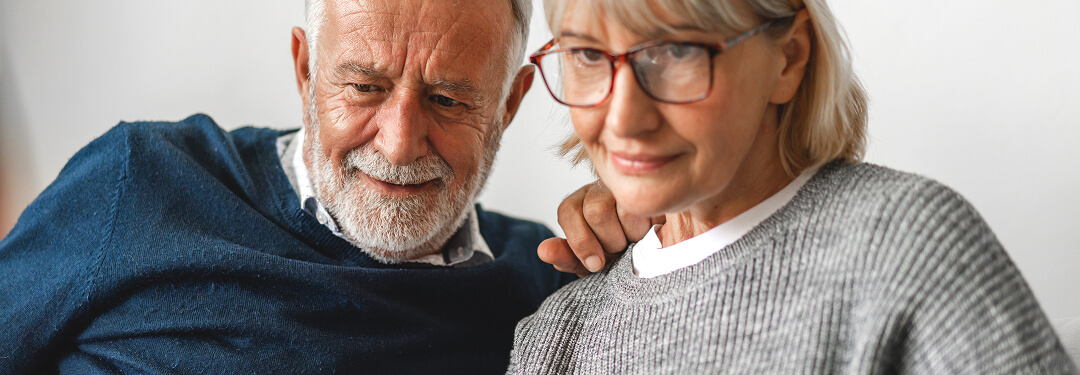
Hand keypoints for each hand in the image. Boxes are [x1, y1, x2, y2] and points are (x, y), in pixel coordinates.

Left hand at [538, 181, 663, 276]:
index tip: (595, 265)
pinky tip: (653, 232)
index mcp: (579, 202)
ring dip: (633, 237)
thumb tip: (543, 251)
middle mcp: (600, 188)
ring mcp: (629, 184)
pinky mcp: (653, 187)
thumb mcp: (589, 263)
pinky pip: (650, 208)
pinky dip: (651, 229)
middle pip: (595, 210)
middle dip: (610, 242)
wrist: (653, 256)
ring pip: (625, 209)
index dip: (581, 242)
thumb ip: (567, 257)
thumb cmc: (617, 257)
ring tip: (638, 242)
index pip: (568, 211)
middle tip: (621, 251)